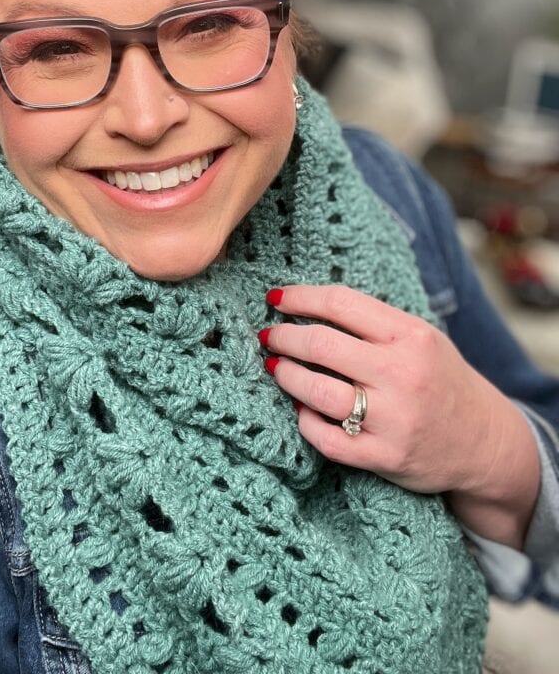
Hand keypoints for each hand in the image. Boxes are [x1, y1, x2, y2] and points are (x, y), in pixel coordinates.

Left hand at [262, 284, 539, 546]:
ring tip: (275, 366)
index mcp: (411, 335)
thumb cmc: (440, 380)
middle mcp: (402, 374)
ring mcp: (394, 418)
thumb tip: (306, 304)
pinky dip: (304, 419)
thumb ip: (373, 322)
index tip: (276, 297)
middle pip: (321, 344)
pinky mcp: (385, 456)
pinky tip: (299, 407)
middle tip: (268, 335)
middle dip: (284, 336)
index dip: (301, 297)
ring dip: (286, 375)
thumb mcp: (421, 338)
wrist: (484, 442)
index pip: (341, 303)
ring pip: (316, 391)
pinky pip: (326, 437)